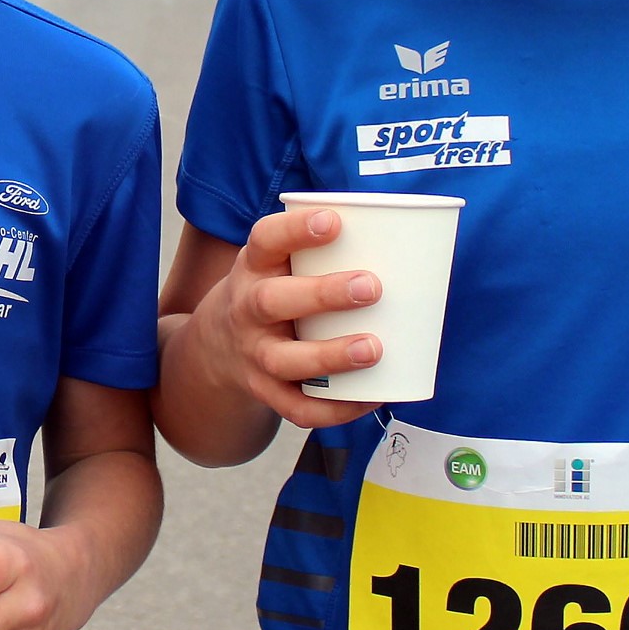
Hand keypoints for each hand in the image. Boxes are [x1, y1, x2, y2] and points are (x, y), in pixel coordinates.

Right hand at [188, 206, 387, 431]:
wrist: (217, 345)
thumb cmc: (273, 290)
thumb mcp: (278, 262)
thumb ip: (324, 252)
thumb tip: (412, 239)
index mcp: (254, 268)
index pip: (265, 240)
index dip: (294, 230)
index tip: (333, 221)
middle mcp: (247, 310)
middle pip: (272, 301)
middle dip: (322, 295)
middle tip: (371, 287)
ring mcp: (254, 355)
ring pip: (284, 360)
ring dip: (329, 356)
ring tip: (373, 348)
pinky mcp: (266, 392)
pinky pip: (298, 408)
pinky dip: (336, 408)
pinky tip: (372, 396)